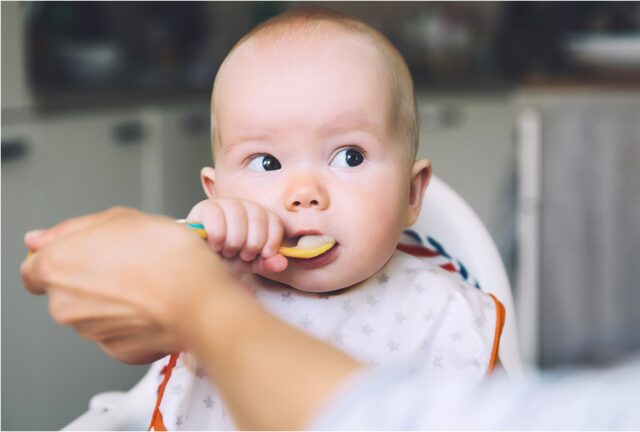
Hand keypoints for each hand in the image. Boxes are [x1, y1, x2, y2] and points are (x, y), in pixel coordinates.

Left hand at [21, 207, 245, 363]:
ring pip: (93, 312)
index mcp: (56, 267)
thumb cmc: (166, 255)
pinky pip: (118, 332)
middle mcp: (64, 304)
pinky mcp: (117, 350)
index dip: (59, 258)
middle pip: (66, 290)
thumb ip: (72, 229)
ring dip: (113, 299)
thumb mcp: (120, 217)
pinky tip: (153, 304)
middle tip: (128, 262)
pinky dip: (132, 321)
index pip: (33, 268)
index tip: (83, 254)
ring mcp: (90, 331)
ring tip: (148, 281)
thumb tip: (38, 239)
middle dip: (91, 278)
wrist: (200, 298)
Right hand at [187, 198, 287, 273]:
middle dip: (252, 244)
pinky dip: (218, 237)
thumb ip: (266, 263)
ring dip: (234, 242)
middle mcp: (244, 205)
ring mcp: (224, 203)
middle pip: (258, 219)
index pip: (274, 221)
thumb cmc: (226, 257)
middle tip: (242, 255)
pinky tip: (215, 246)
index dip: (272, 241)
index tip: (263, 255)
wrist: (200, 259)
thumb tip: (282, 263)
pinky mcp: (205, 207)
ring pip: (238, 217)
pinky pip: (217, 219)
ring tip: (227, 251)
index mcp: (259, 215)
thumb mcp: (249, 263)